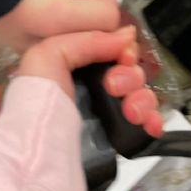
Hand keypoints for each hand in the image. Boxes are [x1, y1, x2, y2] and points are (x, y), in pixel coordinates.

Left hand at [0, 27, 163, 139]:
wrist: (38, 154)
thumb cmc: (37, 101)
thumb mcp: (49, 54)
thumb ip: (87, 39)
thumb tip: (125, 36)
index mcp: (75, 65)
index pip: (113, 51)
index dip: (123, 51)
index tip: (123, 57)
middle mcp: (91, 88)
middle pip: (129, 72)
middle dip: (131, 76)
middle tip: (114, 87)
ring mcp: (105, 113)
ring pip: (140, 96)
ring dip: (143, 99)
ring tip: (131, 111)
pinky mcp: (115, 137)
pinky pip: (144, 123)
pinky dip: (152, 121)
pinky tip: (150, 123)